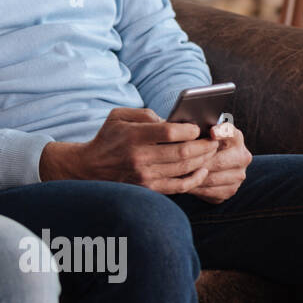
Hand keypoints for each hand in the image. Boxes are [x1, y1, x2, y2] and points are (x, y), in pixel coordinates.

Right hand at [45, 107, 218, 193]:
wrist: (89, 167)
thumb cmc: (108, 137)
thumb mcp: (119, 115)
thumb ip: (145, 113)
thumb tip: (173, 121)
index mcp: (133, 136)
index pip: (171, 132)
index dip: (190, 130)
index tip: (197, 128)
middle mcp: (139, 157)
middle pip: (183, 152)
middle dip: (204, 145)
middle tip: (213, 140)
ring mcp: (145, 176)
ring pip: (185, 169)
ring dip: (203, 159)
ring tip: (210, 151)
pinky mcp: (149, 189)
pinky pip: (180, 186)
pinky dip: (196, 178)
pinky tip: (202, 169)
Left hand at [185, 120, 251, 203]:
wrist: (208, 166)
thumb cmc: (199, 145)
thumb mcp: (199, 136)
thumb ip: (196, 132)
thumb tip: (180, 128)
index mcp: (235, 138)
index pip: (231, 133)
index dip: (222, 132)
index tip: (212, 132)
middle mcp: (242, 156)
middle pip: (219, 161)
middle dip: (197, 162)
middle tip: (177, 162)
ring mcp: (238, 175)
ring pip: (212, 178)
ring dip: (192, 177)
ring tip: (174, 173)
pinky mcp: (230, 190)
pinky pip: (210, 192)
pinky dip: (195, 188)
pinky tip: (182, 183)